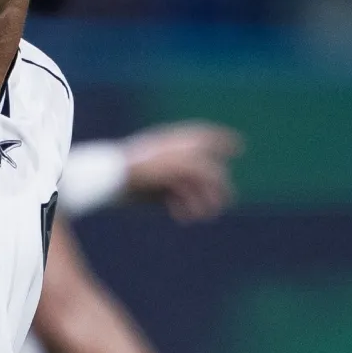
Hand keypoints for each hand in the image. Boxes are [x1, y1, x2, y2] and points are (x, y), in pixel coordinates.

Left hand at [122, 122, 243, 221]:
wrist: (112, 181)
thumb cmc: (146, 167)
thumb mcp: (181, 165)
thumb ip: (205, 170)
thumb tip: (221, 179)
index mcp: (173, 142)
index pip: (202, 136)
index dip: (222, 139)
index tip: (239, 146)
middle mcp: (170, 158)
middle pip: (201, 168)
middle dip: (216, 184)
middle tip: (227, 200)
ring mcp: (162, 175)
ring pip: (190, 187)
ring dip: (201, 200)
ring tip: (203, 214)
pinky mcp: (153, 193)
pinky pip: (175, 200)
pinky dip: (183, 207)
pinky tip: (183, 216)